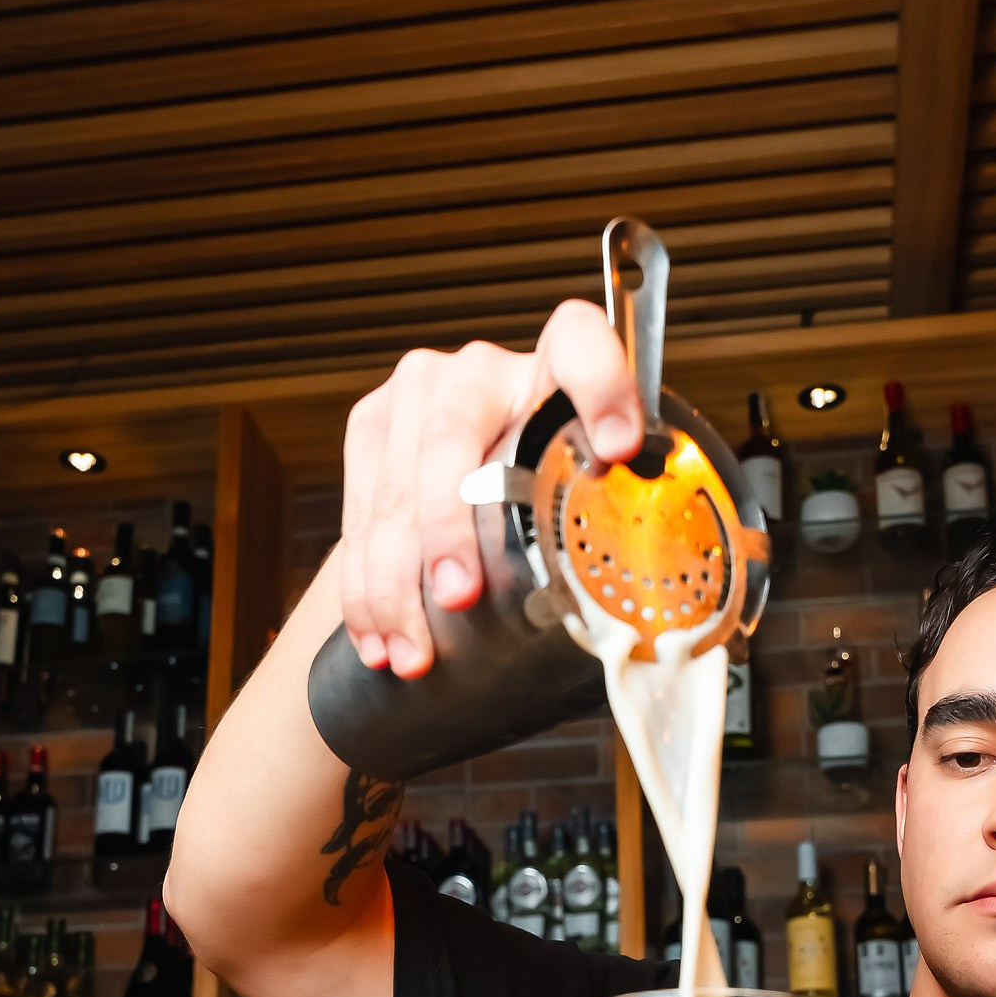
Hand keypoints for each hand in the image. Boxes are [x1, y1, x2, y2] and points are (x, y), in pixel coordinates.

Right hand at [338, 302, 643, 678]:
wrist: (487, 468)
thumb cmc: (552, 484)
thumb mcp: (592, 493)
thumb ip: (612, 514)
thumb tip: (638, 594)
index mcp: (556, 365)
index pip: (581, 345)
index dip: (603, 386)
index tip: (620, 444)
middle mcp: (483, 369)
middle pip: (451, 439)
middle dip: (447, 530)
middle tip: (459, 597)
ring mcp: (419, 393)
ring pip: (392, 490)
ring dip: (394, 583)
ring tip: (413, 651)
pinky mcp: (371, 426)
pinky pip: (357, 513)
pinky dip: (363, 588)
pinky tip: (378, 636)